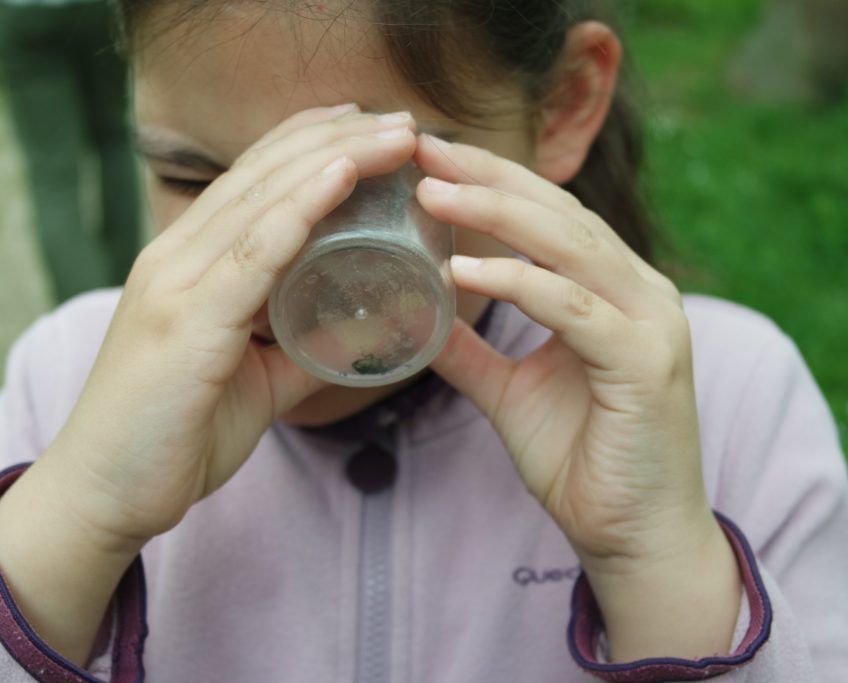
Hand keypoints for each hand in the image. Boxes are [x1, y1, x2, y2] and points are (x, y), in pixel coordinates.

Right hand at [46, 105, 419, 547]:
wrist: (102, 495)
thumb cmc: (172, 435)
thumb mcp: (253, 382)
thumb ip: (301, 351)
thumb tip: (361, 334)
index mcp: (186, 264)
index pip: (253, 182)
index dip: (311, 143)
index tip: (371, 126)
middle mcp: (175, 257)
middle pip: (263, 174)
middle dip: (336, 136)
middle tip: (401, 117)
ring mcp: (175, 281)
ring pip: (262, 198)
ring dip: (335, 156)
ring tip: (395, 133)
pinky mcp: (184, 318)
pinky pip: (252, 250)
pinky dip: (300, 206)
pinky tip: (342, 174)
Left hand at [413, 134, 739, 659]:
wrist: (632, 535)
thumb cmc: (580, 459)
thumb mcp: (507, 392)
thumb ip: (468, 351)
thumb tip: (416, 315)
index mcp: (611, 291)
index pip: (547, 216)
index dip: (490, 180)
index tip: (427, 158)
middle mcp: (639, 291)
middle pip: (558, 212)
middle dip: (488, 177)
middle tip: (423, 150)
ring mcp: (650, 321)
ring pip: (569, 246)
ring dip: (496, 215)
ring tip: (431, 193)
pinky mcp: (646, 361)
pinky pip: (574, 308)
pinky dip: (518, 283)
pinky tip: (461, 269)